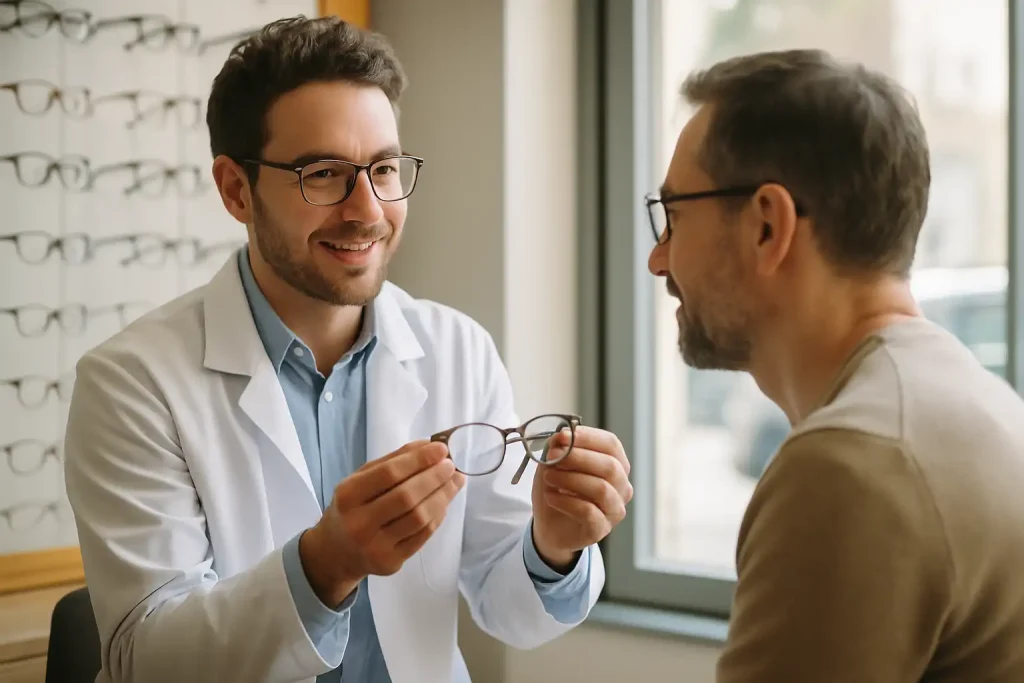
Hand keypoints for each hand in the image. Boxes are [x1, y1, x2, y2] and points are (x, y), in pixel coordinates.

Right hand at [300, 440, 465, 606]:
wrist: (336, 552)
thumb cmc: (353, 507)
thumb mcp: (362, 479)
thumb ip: (394, 460)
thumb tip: (429, 445)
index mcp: (349, 495)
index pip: (389, 474)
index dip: (419, 460)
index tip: (441, 449)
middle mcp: (359, 523)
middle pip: (407, 497)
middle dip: (435, 478)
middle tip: (451, 466)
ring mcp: (375, 546)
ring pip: (419, 518)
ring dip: (442, 496)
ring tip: (454, 481)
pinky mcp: (391, 563)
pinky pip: (423, 535)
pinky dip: (438, 515)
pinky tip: (444, 502)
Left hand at [531, 426, 631, 571]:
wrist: (550, 526)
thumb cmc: (558, 490)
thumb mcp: (553, 464)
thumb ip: (557, 449)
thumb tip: (560, 437)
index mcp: (615, 464)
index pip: (611, 444)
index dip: (588, 437)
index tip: (562, 435)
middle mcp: (621, 486)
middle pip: (610, 466)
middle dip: (578, 457)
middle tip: (551, 456)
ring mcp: (614, 509)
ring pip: (601, 489)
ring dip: (570, 479)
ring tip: (548, 477)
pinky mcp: (601, 529)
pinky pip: (589, 512)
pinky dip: (566, 501)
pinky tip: (550, 497)